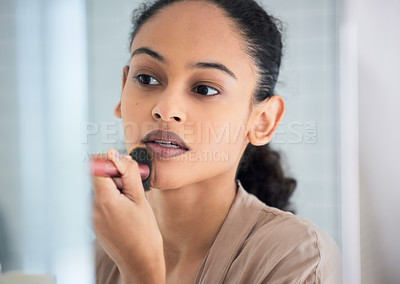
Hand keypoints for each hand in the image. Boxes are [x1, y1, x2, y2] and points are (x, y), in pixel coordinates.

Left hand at [92, 148, 165, 283]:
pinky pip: (97, 198)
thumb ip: (127, 173)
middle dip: (114, 175)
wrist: (139, 260)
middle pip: (95, 176)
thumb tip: (115, 153)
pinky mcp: (91, 220)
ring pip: (97, 186)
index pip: (94, 166)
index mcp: (102, 200)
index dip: (110, 162)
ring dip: (113, 186)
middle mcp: (90, 207)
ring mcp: (88, 215)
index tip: (124, 168)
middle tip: (132, 187)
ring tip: (129, 201)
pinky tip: (124, 208)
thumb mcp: (140, 198)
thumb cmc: (143, 233)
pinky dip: (110, 197)